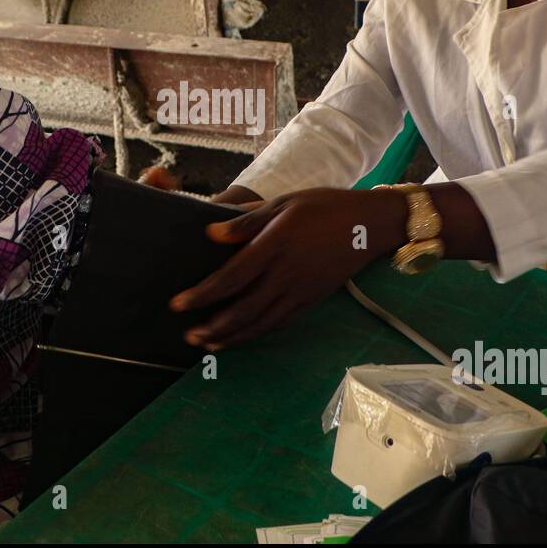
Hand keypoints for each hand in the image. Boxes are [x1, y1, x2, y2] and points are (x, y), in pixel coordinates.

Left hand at [170, 187, 406, 349]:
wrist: (369, 225)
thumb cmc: (323, 206)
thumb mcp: (284, 203)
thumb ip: (246, 221)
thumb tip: (211, 234)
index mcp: (275, 246)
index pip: (231, 277)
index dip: (202, 294)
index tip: (178, 304)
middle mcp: (286, 274)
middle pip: (242, 310)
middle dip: (212, 327)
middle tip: (188, 336)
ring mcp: (300, 291)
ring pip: (261, 323)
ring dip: (231, 337)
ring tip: (208, 344)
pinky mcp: (311, 300)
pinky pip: (279, 323)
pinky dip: (257, 334)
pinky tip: (241, 337)